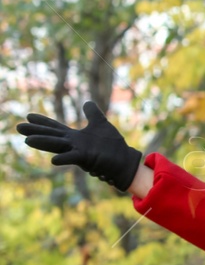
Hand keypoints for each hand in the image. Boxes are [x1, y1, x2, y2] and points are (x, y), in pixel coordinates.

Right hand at [16, 101, 144, 191]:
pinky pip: (73, 158)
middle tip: (18, 127)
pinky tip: (53, 160)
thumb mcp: (101, 124)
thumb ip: (93, 113)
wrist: (125, 162)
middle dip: (36, 132)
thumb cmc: (113, 146)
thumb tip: (87, 102)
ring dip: (43, 143)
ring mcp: (79, 152)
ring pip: (58, 146)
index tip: (29, 115)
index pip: (56, 128)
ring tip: (27, 141)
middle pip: (51, 136)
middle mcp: (74, 144)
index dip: (43, 122)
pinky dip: (64, 158)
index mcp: (75, 137)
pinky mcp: (87, 159)